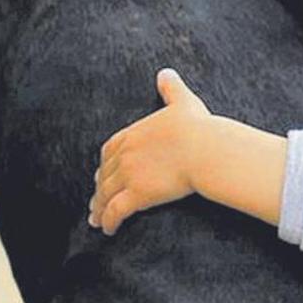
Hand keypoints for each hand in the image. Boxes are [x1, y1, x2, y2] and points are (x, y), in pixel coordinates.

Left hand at [89, 69, 211, 234]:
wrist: (205, 149)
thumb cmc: (198, 128)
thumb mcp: (183, 102)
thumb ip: (171, 88)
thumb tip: (165, 72)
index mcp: (132, 134)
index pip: (109, 151)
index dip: (106, 164)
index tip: (104, 173)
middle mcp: (125, 155)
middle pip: (105, 175)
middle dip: (100, 188)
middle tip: (96, 200)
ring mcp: (128, 176)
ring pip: (105, 195)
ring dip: (99, 208)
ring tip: (97, 220)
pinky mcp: (136, 195)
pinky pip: (115, 211)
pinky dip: (109, 221)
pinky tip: (108, 230)